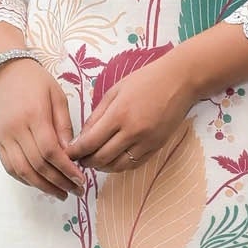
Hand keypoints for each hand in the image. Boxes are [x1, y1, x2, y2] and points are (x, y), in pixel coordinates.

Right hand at [0, 59, 84, 199]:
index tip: (80, 180)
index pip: (50, 151)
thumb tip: (72, 153)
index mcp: (34, 116)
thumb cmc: (36, 82)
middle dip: (58, 182)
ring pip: (21, 170)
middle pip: (37, 165)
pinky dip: (25, 179)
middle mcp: (16, 129)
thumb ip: (64, 126)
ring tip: (60, 194)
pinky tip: (40, 184)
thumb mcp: (57, 97)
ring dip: (42, 186)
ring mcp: (3, 136)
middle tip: (76, 191)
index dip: (66, 169)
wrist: (5, 71)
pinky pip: (9, 167)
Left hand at [67, 49, 197, 171]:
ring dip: (102, 167)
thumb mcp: (115, 91)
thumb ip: (97, 115)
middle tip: (79, 159)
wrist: (180, 81)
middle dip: (86, 161)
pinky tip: (113, 160)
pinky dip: (119, 166)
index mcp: (118, 114)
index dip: (76, 151)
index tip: (68, 153)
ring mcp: (146, 142)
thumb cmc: (146, 80)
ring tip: (94, 161)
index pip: (90, 142)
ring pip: (117, 166)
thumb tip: (82, 137)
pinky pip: (134, 164)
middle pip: (102, 158)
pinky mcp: (157, 147)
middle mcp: (132, 132)